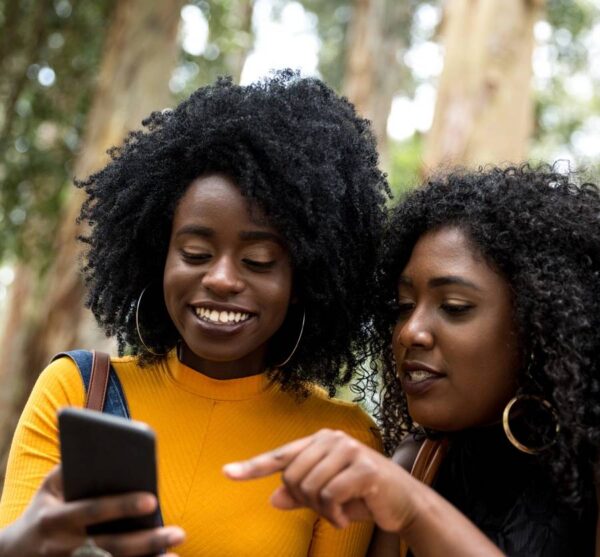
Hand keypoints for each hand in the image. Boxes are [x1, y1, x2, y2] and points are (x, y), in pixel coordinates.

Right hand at [0, 466, 184, 556]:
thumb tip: (109, 449)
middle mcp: (64, 546)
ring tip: (174, 553)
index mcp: (56, 518)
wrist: (14, 554)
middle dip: (146, 540)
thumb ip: (74, 468)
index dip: (122, 506)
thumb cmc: (44, 508)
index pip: (93, 510)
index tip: (152, 499)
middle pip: (110, 546)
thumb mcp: (50, 486)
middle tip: (178, 532)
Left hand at [223, 429, 420, 532]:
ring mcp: (348, 450)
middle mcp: (332, 439)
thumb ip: (300, 495)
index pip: (280, 455)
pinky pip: (330, 495)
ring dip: (321, 511)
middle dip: (305, 501)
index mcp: (319, 441)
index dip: (252, 467)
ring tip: (337, 513)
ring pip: (309, 487)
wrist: (403, 501)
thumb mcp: (327, 497)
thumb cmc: (362, 495)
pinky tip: (346, 517)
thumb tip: (273, 498)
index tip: (227, 473)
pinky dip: (334, 515)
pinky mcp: (363, 467)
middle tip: (325, 510)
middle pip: (292, 477)